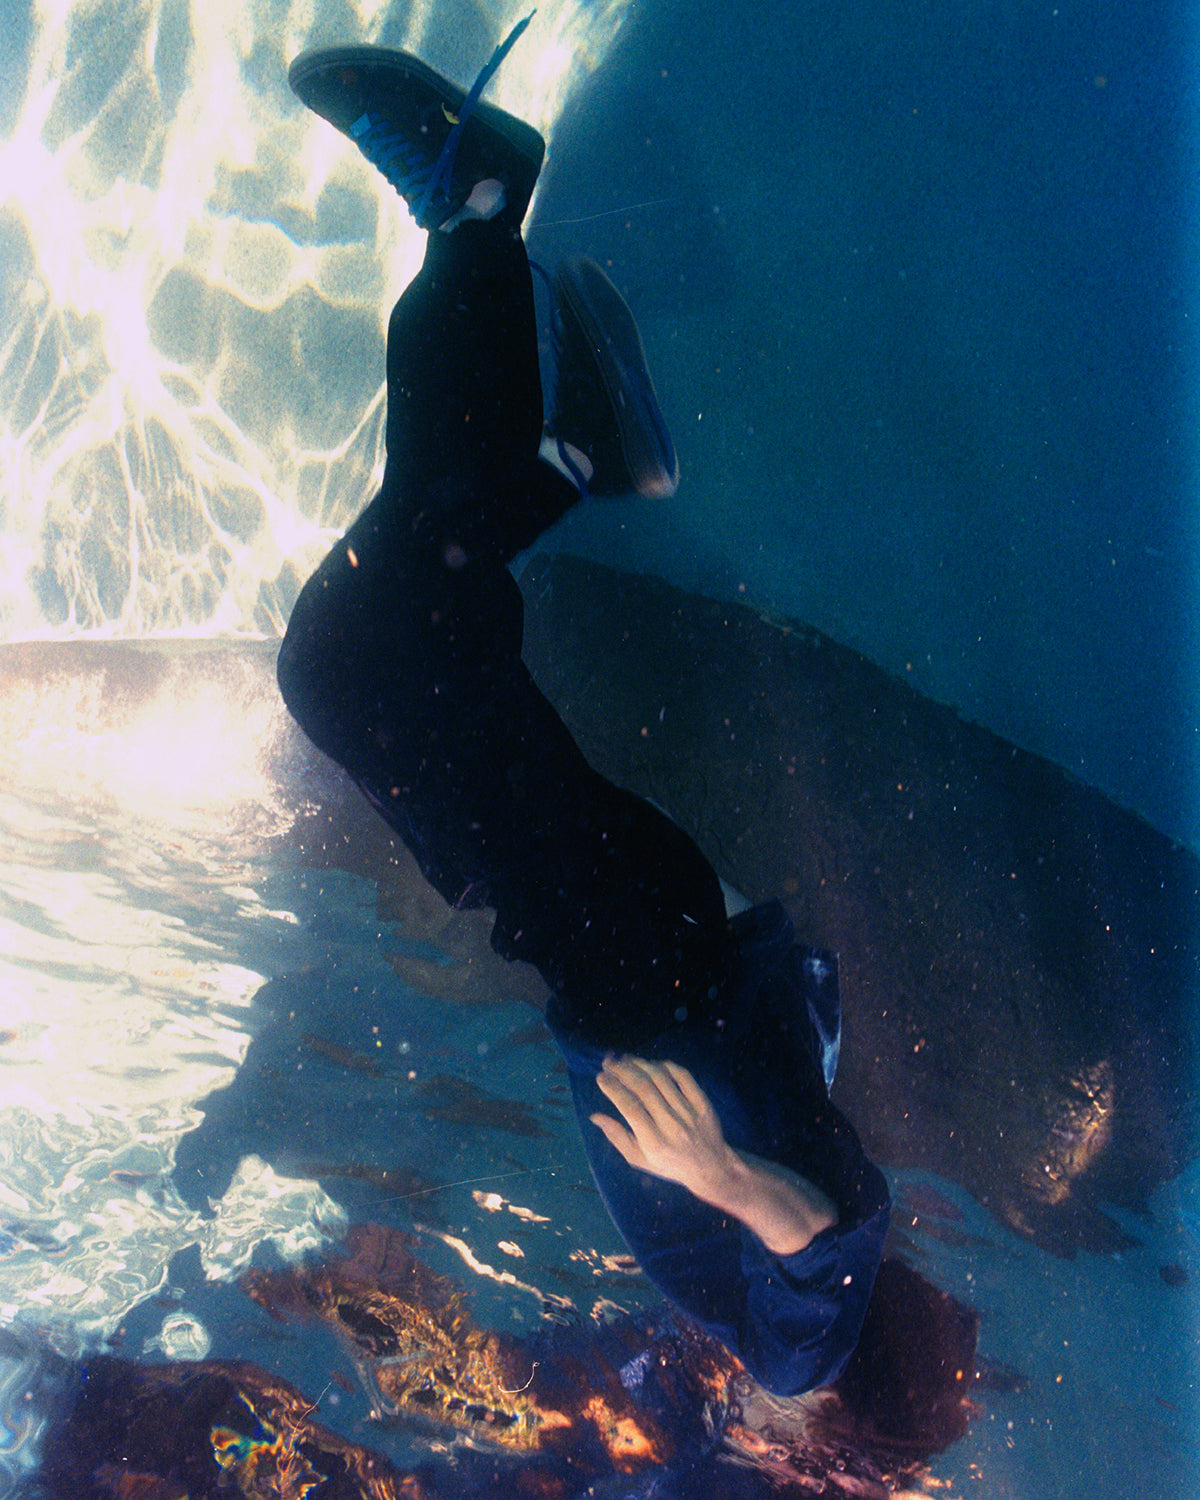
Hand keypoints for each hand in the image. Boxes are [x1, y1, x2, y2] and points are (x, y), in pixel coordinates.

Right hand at [590, 1054, 737, 1203]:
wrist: (710, 1167)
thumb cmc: (669, 1164)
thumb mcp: (639, 1159)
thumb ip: (617, 1137)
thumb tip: (595, 1116)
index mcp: (654, 1142)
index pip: (629, 1107)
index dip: (613, 1088)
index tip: (601, 1077)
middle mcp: (672, 1125)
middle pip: (644, 1088)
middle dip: (623, 1071)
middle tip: (609, 1063)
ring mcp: (689, 1112)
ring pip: (661, 1079)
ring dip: (641, 1064)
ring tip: (626, 1059)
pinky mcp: (703, 1103)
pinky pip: (683, 1077)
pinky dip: (666, 1066)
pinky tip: (652, 1064)